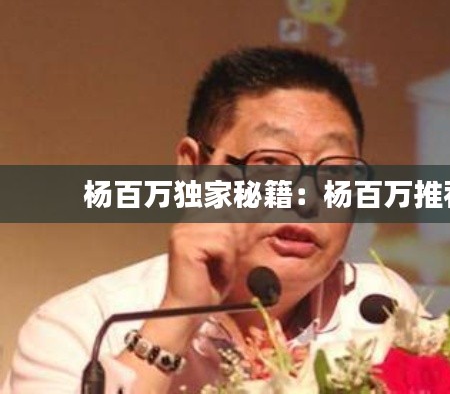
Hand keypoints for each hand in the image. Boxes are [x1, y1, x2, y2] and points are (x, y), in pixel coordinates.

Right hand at [162, 148, 246, 313]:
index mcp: (194, 219)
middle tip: (223, 209)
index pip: (192, 185)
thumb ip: (240, 226)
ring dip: (231, 250)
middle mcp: (187, 219)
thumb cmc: (211, 279)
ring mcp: (184, 229)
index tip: (189, 140)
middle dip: (231, 207)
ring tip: (219, 265)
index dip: (190, 162)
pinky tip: (215, 270)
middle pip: (220, 201)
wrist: (189, 308)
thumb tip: (265, 208)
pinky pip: (223, 244)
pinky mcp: (186, 243)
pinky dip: (226, 261)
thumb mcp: (231, 248)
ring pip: (228, 228)